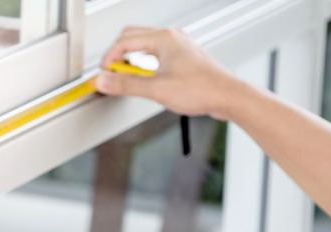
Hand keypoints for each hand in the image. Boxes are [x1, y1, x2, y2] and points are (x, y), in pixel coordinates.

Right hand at [96, 26, 242, 119]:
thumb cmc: (202, 89)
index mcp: (164, 39)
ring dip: (130, 58)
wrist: (227, 96)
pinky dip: (143, 63)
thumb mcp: (157, 90)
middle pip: (132, 36)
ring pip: (144, 44)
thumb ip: (126, 85)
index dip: (109, 58)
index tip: (103, 74)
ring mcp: (177, 46)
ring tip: (125, 77)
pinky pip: (155, 52)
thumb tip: (104, 81)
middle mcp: (171, 37)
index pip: (124, 41)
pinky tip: (144, 78)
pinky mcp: (182, 56)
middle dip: (117, 54)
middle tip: (110, 73)